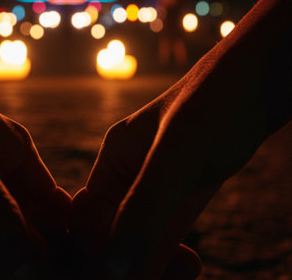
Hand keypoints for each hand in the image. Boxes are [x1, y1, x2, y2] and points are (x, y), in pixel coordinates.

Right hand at [71, 0, 291, 278]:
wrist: (257, 83)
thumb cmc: (214, 104)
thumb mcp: (176, 156)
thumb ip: (142, 209)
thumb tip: (110, 272)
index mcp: (115, 156)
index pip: (86, 216)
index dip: (95, 251)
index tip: (118, 275)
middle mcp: (130, 171)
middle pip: (112, 229)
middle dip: (124, 261)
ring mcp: (158, 182)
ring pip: (140, 235)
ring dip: (150, 264)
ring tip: (179, 274)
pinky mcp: (183, 190)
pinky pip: (166, 231)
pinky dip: (171, 256)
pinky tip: (189, 267)